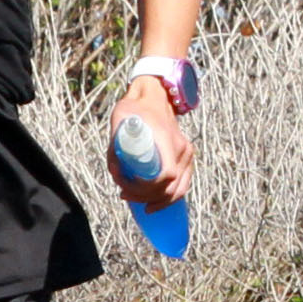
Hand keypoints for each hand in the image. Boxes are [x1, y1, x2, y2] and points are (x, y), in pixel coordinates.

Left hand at [107, 73, 192, 210]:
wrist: (155, 97)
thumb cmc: (135, 108)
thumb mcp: (119, 118)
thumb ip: (115, 144)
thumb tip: (115, 170)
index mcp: (166, 139)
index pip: (165, 175)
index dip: (146, 188)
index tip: (126, 187)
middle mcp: (181, 148)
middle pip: (169, 187)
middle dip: (145, 197)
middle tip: (123, 195)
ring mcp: (187, 154)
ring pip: (178, 190)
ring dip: (157, 202)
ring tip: (135, 201)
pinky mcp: (187, 158)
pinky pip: (183, 185)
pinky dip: (169, 199)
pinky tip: (153, 204)